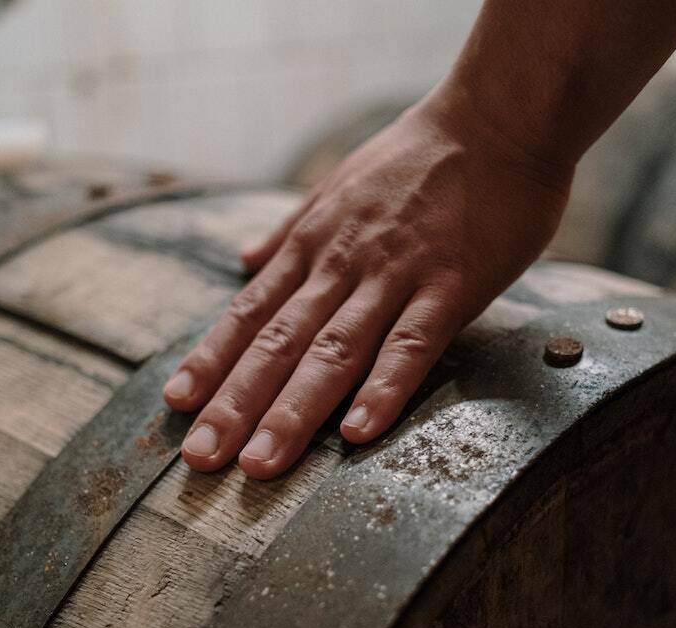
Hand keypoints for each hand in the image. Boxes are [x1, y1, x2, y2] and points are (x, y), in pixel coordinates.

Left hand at [163, 88, 572, 478]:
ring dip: (292, 410)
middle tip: (201, 458)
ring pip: (333, 351)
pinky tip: (358, 432)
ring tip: (260, 462)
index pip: (249, 312)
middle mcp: (342, 264)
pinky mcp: (451, 286)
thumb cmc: (420, 156)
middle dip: (234, 403)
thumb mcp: (338, 185)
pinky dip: (383, 387)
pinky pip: (412, 344)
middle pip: (278, 343)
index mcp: (314, 244)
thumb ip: (290, 231)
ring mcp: (395, 275)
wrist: (498, 117)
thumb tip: (244, 261)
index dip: (211, 360)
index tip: (177, 405)